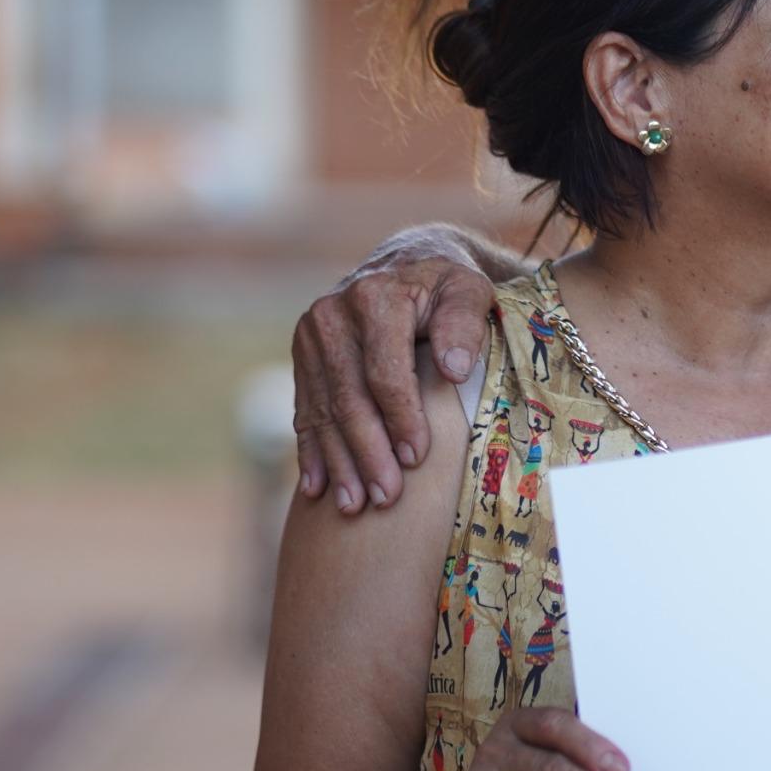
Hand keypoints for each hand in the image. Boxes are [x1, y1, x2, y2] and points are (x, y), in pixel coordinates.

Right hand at [292, 225, 499, 512]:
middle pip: (349, 397)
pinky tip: (317, 489)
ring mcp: (310, 337)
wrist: (406, 263)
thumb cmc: (447, 285)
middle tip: (384, 497)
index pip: (384, 370)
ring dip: (338, 462)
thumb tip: (453, 368)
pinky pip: (304, 410)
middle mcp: (332, 314)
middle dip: (366, 451)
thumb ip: (465, 322)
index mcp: (374, 296)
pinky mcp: (302, 357)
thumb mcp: (468, 289)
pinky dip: (312, 452)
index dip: (399, 417)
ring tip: (354, 506)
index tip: (416, 458)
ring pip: (323, 410)